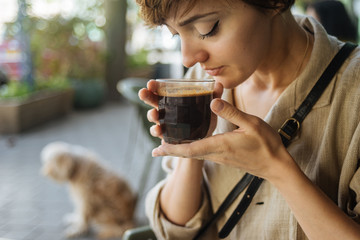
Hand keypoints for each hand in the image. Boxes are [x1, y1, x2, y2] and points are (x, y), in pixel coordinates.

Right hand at [138, 80, 223, 140]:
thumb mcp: (210, 107)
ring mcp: (165, 123)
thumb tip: (220, 83)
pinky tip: (159, 130)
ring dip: (152, 115)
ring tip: (155, 115)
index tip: (151, 83)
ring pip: (154, 117)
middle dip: (146, 97)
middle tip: (143, 93)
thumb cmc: (205, 118)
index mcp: (174, 99)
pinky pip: (159, 133)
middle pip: (153, 101)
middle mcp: (167, 110)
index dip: (154, 86)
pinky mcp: (167, 135)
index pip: (161, 90)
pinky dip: (156, 131)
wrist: (204, 139)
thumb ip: (214, 95)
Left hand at [152, 98, 291, 179]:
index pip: (189, 149)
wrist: (275, 165)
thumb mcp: (251, 124)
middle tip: (155, 147)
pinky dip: (190, 149)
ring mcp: (219, 157)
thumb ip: (231, 113)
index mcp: (220, 146)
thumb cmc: (265, 144)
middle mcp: (216, 154)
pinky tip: (189, 143)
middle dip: (170, 150)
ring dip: (179, 150)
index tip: (156, 149)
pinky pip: (202, 153)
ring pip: (194, 154)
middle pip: (187, 153)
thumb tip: (211, 102)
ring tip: (166, 144)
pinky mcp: (224, 157)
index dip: (171, 149)